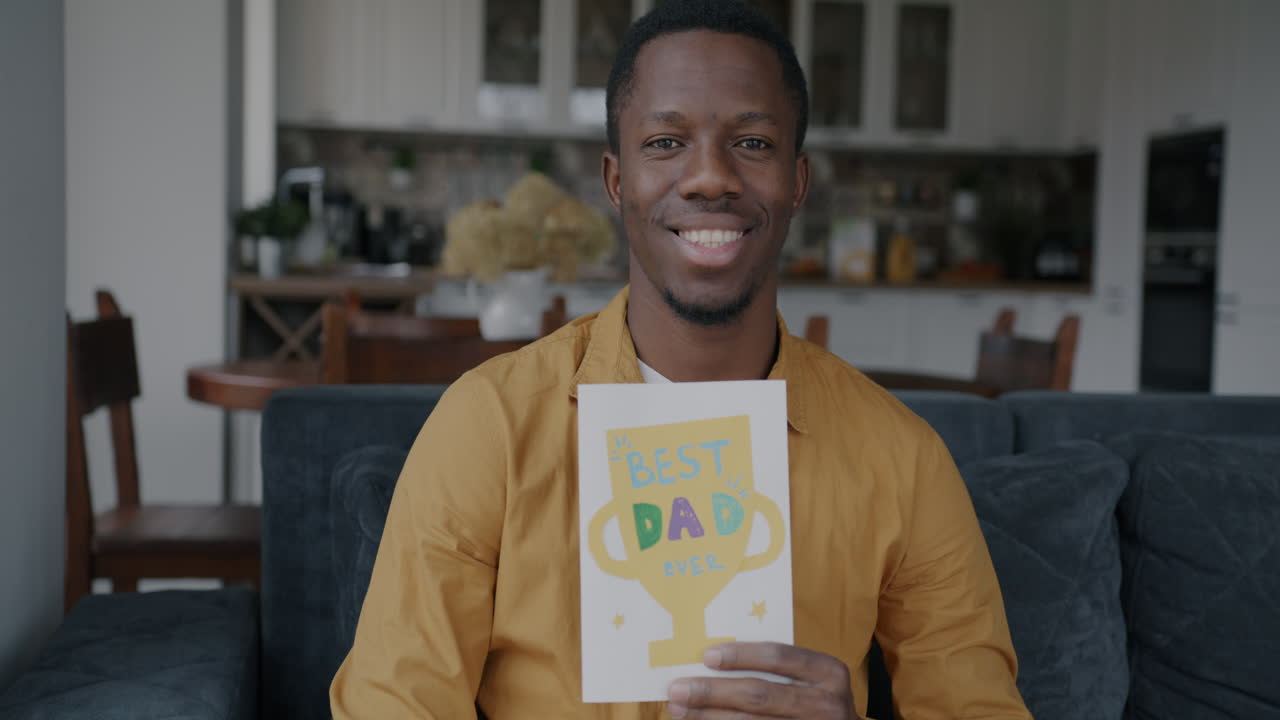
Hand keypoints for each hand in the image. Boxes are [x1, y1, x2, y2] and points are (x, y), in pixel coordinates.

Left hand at [667, 642, 857, 718]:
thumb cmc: (816, 697)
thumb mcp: (812, 677)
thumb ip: (778, 667)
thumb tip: (713, 658)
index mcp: (829, 672)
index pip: (779, 656)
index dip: (741, 656)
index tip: (707, 656)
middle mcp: (825, 704)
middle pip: (759, 695)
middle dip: (713, 692)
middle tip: (678, 689)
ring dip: (709, 717)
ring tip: (679, 710)